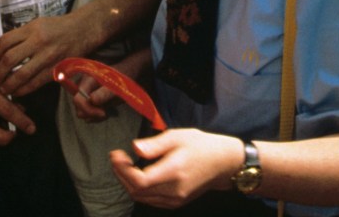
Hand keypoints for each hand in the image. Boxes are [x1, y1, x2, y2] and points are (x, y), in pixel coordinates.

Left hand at [0, 11, 91, 96]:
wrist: (83, 30)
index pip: (3, 42)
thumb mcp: (37, 24)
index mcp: (31, 28)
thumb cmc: (59, 27)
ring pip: (20, 75)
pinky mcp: (55, 69)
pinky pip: (34, 84)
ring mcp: (47, 56)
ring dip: (8, 85)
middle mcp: (38, 41)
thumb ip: (21, 36)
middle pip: (8, 60)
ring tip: (3, 88)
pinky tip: (17, 91)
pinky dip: (22, 91)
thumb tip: (2, 52)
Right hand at [64, 48, 152, 123]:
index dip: (88, 109)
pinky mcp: (87, 100)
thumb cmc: (122, 79)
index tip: (103, 113)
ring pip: (81, 112)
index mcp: (88, 79)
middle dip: (91, 113)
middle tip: (105, 113)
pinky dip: (94, 116)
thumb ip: (105, 92)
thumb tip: (92, 99)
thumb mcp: (117, 86)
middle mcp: (83, 86)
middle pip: (78, 108)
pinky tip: (104, 111)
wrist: (126, 76)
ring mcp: (84, 93)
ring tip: (106, 111)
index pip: (78, 99)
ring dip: (93, 115)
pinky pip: (86, 114)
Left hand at [110, 129, 243, 207]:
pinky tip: (138, 174)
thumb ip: (154, 144)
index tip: (116, 154)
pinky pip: (151, 200)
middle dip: (121, 175)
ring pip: (142, 198)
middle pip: (137, 192)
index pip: (140, 181)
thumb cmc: (200, 145)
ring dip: (128, 183)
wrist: (222, 163)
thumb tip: (134, 148)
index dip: (123, 170)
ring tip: (124, 164)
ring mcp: (175, 199)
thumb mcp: (177, 136)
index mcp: (173, 171)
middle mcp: (173, 190)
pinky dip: (139, 189)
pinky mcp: (176, 202)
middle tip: (117, 158)